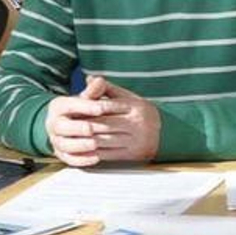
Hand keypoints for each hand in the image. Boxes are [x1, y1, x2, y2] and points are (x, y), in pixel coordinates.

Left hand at [43, 75, 159, 165]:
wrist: (167, 133)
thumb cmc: (141, 113)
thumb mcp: (128, 97)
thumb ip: (108, 88)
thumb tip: (90, 79)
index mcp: (135, 107)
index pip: (107, 107)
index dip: (89, 109)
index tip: (73, 110)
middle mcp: (137, 124)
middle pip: (104, 125)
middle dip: (85, 126)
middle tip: (68, 125)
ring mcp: (136, 141)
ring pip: (105, 141)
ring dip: (87, 140)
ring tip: (72, 137)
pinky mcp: (133, 155)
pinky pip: (110, 155)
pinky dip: (94, 153)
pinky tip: (84, 150)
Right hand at [43, 75, 113, 166]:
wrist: (65, 125)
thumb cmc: (78, 111)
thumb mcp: (83, 99)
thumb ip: (93, 91)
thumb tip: (99, 80)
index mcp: (58, 106)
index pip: (70, 105)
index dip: (86, 106)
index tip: (101, 108)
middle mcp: (53, 123)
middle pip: (62, 127)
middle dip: (78, 127)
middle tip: (92, 128)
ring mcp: (56, 140)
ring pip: (65, 145)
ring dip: (81, 145)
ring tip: (95, 143)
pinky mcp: (61, 154)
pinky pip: (69, 159)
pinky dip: (82, 160)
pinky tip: (96, 157)